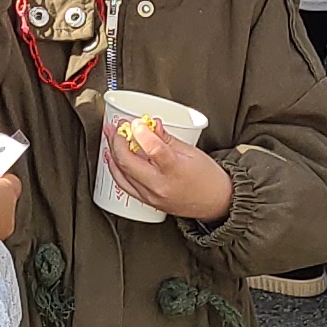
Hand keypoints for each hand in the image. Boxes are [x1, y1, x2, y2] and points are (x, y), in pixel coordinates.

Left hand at [102, 116, 235, 223]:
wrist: (216, 203)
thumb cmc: (208, 178)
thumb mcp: (192, 152)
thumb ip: (167, 139)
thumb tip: (152, 125)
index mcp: (175, 170)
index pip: (152, 149)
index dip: (140, 132)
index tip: (137, 122)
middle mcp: (160, 186)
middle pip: (128, 162)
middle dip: (117, 141)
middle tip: (116, 128)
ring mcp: (152, 196)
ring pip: (121, 174)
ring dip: (113, 154)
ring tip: (110, 139)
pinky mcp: (148, 202)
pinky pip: (125, 185)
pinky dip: (117, 170)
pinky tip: (114, 159)